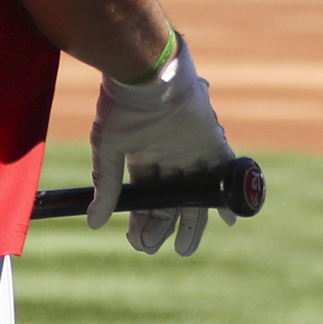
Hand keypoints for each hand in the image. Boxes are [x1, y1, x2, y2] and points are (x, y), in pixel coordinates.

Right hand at [88, 34, 236, 255]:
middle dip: (166, 226)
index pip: (147, 197)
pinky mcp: (212, 141)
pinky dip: (229, 192)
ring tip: (185, 248)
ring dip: (194, 220)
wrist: (147, 74)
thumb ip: (106, 185)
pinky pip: (227, 169)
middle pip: (172, 200)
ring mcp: (193, 149)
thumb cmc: (124, 105)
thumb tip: (92, 222)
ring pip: (197, 192)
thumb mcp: (108, 148)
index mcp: (145, 156)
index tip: (138, 242)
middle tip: (160, 250)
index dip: (143, 221)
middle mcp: (171, 156)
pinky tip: (230, 217)